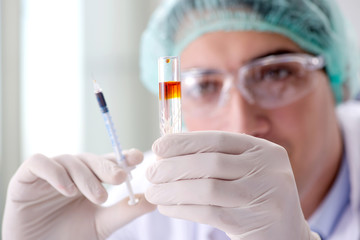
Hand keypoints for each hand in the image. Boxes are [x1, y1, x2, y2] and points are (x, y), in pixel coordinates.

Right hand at [2, 149, 155, 239]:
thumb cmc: (70, 237)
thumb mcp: (101, 224)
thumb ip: (124, 211)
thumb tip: (153, 200)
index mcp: (90, 179)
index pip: (107, 162)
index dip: (122, 157)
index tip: (138, 158)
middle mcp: (71, 172)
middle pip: (91, 158)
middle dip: (108, 167)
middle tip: (122, 178)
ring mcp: (50, 173)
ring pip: (70, 161)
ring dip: (86, 177)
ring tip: (99, 197)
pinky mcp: (26, 178)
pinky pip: (39, 163)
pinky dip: (54, 173)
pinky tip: (68, 190)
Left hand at [145, 131, 319, 239]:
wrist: (286, 234)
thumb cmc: (257, 196)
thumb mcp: (248, 170)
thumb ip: (219, 159)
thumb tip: (170, 153)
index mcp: (265, 150)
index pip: (217, 140)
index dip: (184, 142)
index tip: (159, 146)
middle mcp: (268, 170)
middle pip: (210, 163)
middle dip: (173, 167)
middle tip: (151, 173)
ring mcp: (263, 196)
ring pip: (207, 189)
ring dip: (173, 190)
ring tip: (153, 192)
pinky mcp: (253, 223)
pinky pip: (209, 213)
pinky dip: (182, 209)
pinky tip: (167, 207)